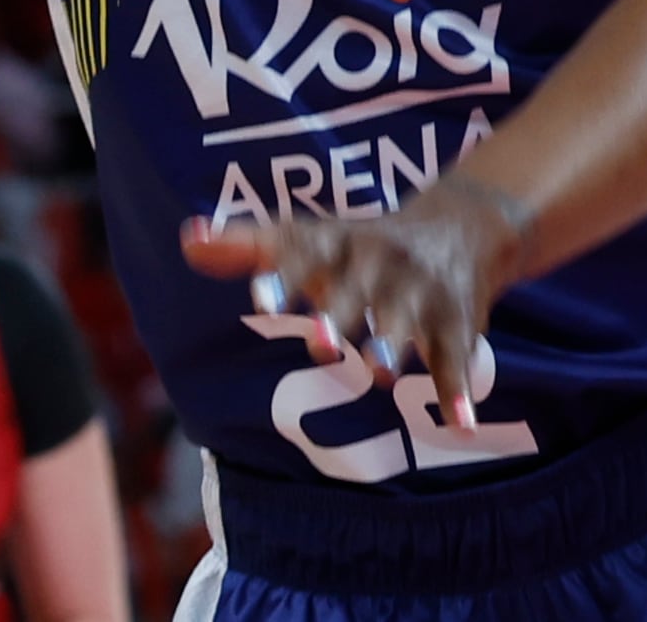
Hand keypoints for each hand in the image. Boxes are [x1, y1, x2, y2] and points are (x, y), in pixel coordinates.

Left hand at [180, 184, 525, 428]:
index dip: (282, 276)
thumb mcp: (310, 237)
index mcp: (337, 242)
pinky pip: (457, 357)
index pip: (305, 255)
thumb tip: (186, 243)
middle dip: (338, 315)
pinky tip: (458, 420)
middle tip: (317, 345)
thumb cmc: (360, 245)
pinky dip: (459, 388)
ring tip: (376, 372)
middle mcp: (380, 264)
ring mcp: (421, 293)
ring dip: (392, 344)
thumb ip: (247, 246)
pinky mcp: (457, 323)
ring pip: (406, 321)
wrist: (460, 227)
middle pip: (356, 291)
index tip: (258, 299)